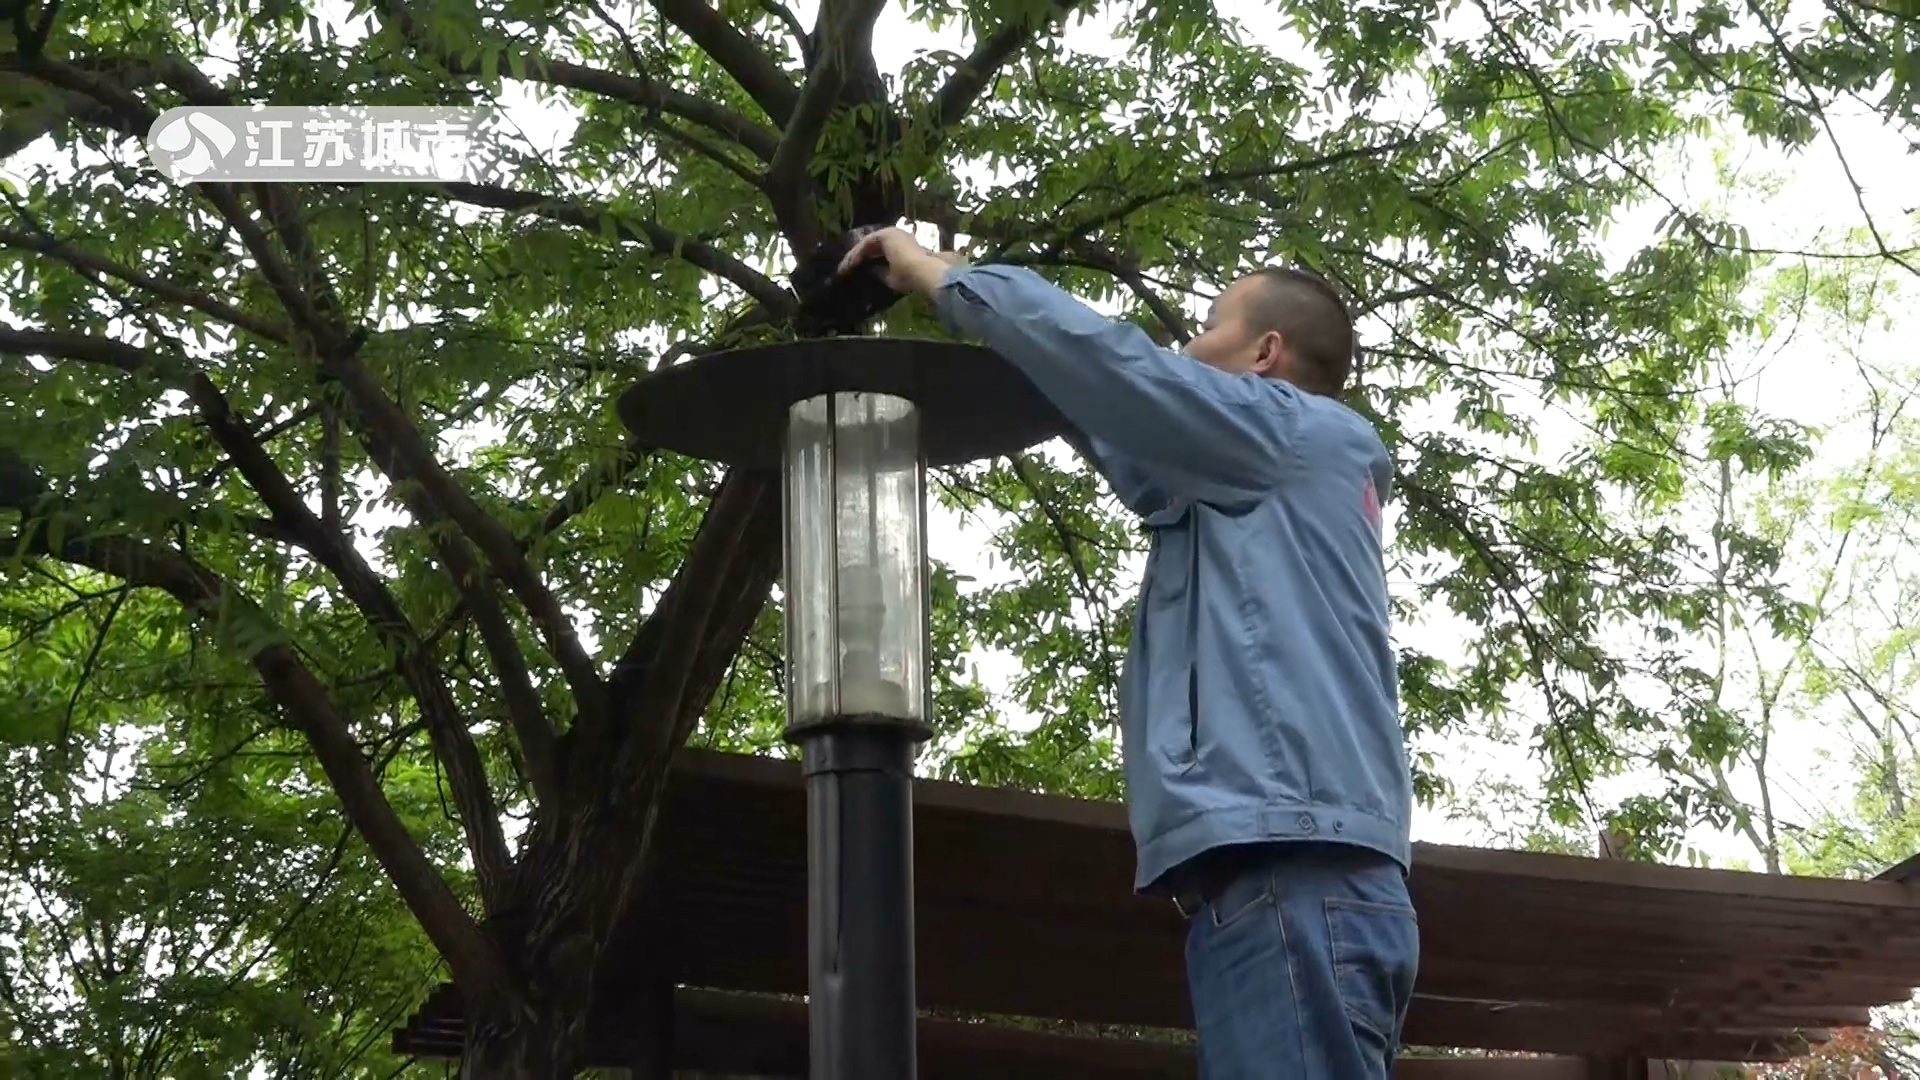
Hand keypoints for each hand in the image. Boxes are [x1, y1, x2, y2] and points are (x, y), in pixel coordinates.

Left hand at [837, 226, 961, 295]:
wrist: (923, 271)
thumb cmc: (911, 276)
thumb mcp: (892, 277)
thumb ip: (881, 272)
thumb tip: (870, 271)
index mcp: (901, 246)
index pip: (879, 252)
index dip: (866, 261)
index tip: (855, 271)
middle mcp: (898, 236)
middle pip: (872, 246)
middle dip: (857, 257)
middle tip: (845, 268)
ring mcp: (892, 233)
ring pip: (868, 244)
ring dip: (855, 255)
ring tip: (845, 267)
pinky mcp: (887, 234)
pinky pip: (867, 243)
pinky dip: (858, 253)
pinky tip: (850, 263)